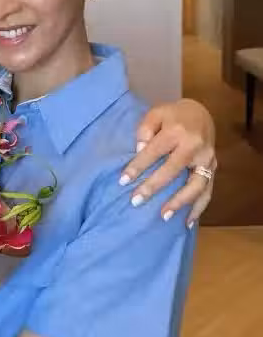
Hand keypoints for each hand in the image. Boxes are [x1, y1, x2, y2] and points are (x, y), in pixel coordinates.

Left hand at [121, 99, 215, 226]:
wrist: (201, 114)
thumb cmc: (172, 115)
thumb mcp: (155, 113)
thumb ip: (145, 130)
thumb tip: (139, 150)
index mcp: (177, 131)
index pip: (154, 151)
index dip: (138, 166)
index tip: (123, 181)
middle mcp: (195, 146)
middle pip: (173, 170)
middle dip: (154, 187)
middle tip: (135, 201)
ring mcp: (207, 159)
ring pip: (196, 185)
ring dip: (180, 202)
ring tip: (164, 216)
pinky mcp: (213, 168)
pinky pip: (208, 191)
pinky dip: (198, 208)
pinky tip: (187, 222)